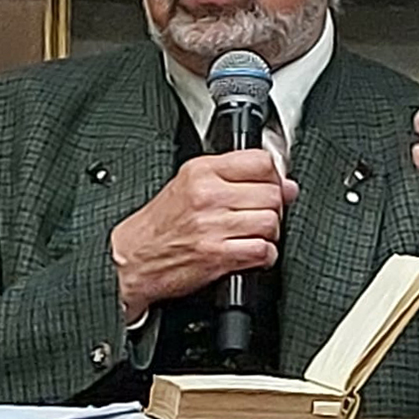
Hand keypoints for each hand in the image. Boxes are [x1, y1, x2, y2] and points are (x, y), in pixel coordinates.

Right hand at [110, 150, 297, 321]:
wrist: (132, 257)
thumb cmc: (160, 224)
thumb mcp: (190, 185)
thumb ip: (235, 179)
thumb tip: (286, 185)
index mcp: (201, 171)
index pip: (260, 161)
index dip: (274, 176)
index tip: (271, 187)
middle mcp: (207, 195)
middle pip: (271, 193)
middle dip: (274, 208)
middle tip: (260, 215)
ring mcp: (212, 225)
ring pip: (271, 221)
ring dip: (270, 233)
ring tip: (254, 235)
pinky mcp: (216, 255)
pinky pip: (262, 251)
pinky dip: (264, 256)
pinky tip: (251, 253)